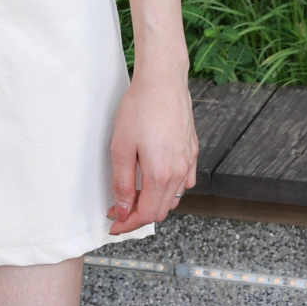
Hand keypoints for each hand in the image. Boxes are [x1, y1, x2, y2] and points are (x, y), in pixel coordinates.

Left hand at [107, 68, 197, 234]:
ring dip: (155, 203)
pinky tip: (157, 178)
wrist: (163, 80)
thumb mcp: (121, 147)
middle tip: (119, 210)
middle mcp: (180, 172)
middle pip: (161, 211)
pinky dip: (170, 188)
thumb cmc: (139, 108)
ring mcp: (189, 161)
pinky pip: (185, 181)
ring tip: (135, 195)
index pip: (146, 214)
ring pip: (174, 197)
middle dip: (139, 216)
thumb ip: (123, 183)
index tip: (114, 225)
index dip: (128, 224)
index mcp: (161, 175)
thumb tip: (122, 210)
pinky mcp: (193, 150)